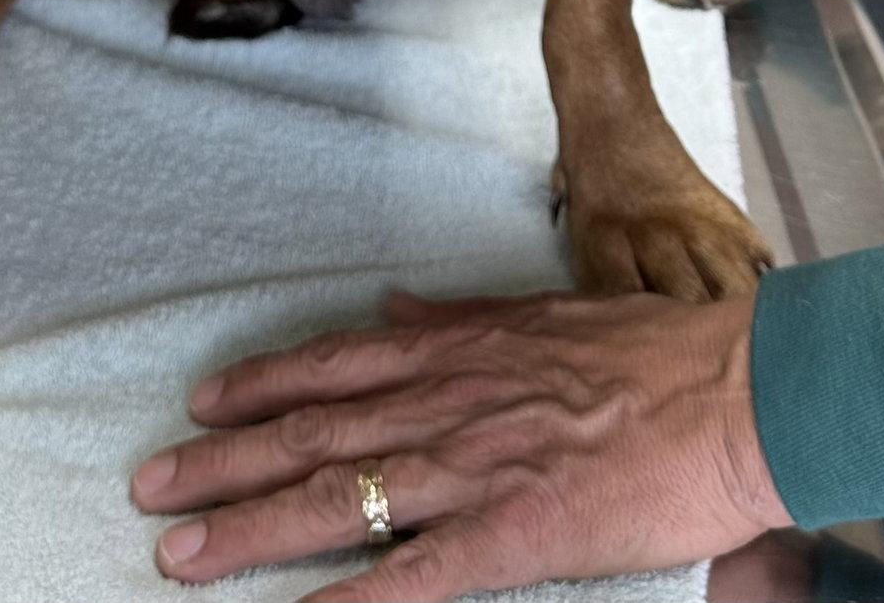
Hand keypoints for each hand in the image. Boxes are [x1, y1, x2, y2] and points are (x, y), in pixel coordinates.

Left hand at [131, 288, 788, 600]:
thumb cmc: (653, 353)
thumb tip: (398, 308)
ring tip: (177, 551)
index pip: (337, 367)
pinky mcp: (514, 534)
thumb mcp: (545, 315)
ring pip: (338, 499)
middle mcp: (449, 403)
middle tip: (148, 486)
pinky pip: (413, 579)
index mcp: (461, 350)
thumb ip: (462, 317)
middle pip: (314, 434)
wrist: (735, 392)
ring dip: (250, 528)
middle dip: (223, 463)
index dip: (263, 386)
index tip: (204, 402)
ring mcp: (475, 468)